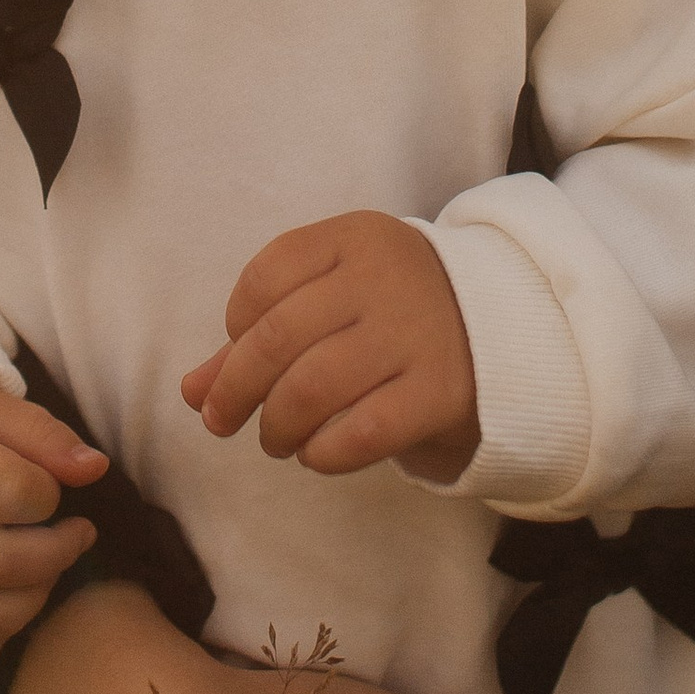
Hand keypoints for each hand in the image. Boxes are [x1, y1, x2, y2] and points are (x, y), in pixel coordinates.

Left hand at [183, 209, 480, 479]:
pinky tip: (315, 454)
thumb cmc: (392, 312)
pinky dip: (322, 452)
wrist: (504, 329)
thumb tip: (191, 392)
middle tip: (222, 420)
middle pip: (278, 337)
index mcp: (354, 238)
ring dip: (275, 426)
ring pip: (312, 387)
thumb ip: (259, 338)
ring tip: (274, 440)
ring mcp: (415, 334)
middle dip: (235, 388)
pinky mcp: (440, 392)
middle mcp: (384, 278)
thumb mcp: (334, 297)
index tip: (238, 354)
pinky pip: (361, 431)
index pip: (264, 276)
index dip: (235, 324)